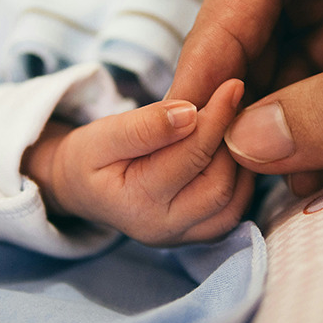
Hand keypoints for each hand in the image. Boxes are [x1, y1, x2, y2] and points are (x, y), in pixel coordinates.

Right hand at [22, 79, 252, 245]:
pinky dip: (240, 180)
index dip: (216, 118)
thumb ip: (144, 126)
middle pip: (219, 185)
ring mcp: (182, 237)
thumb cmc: (90, 157)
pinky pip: (233, 212)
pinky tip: (230, 150)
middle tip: (233, 104)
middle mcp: (163, 229)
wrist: (81, 188)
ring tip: (231, 125)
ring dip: (240, 162)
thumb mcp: (103, 134)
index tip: (232, 85)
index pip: (191, 156)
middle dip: (230, 142)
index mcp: (137, 202)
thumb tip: (190, 113)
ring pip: (233, 203)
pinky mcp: (197, 235)